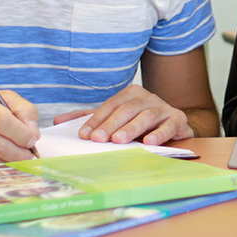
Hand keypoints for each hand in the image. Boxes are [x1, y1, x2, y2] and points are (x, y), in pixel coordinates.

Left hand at [56, 84, 192, 146]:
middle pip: (126, 110)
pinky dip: (160, 133)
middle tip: (98, 139)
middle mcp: (147, 98)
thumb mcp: (114, 120)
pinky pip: (169, 125)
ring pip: (146, 116)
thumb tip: (58, 120)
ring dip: (131, 128)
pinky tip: (150, 141)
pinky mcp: (178, 120)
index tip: (84, 135)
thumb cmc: (140, 124)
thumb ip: (89, 119)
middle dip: (110, 125)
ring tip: (119, 140)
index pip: (110, 106)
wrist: (174, 126)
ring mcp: (163, 108)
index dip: (96, 120)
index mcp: (130, 94)